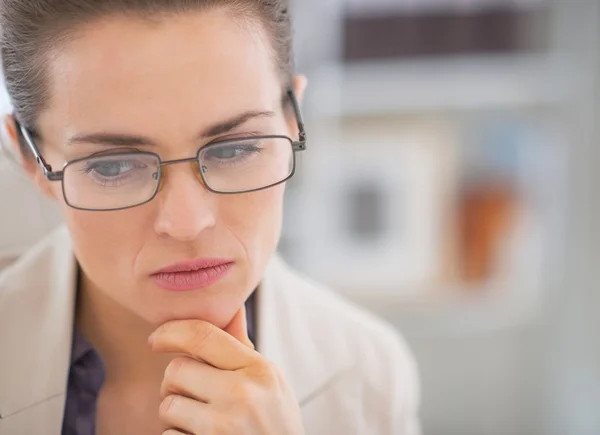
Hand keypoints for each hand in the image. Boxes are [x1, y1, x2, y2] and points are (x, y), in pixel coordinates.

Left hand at [149, 307, 304, 434]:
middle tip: (192, 394)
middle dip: (175, 382)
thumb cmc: (276, 423)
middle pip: (176, 370)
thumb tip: (232, 308)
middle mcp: (241, 395)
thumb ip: (244, 348)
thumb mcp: (271, 382)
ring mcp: (222, 427)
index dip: (171, 331)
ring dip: (175, 415)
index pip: (203, 335)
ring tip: (200, 421)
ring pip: (168, 406)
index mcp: (258, 370)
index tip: (156, 338)